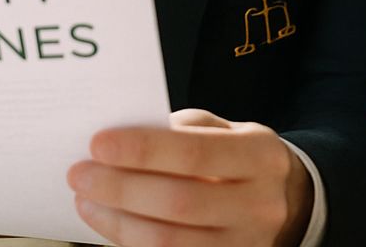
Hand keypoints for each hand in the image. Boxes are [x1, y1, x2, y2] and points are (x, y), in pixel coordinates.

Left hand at [68, 108, 312, 246]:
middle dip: (121, 187)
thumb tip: (120, 137)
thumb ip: (181, 131)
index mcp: (260, 156)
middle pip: (179, 201)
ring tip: (87, 200)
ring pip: (171, 241)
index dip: (143, 150)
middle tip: (79, 173)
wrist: (286, 201)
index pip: (195, 153)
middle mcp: (260, 205)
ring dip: (118, 221)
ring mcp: (246, 244)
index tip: (98, 143)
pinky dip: (132, 242)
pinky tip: (109, 223)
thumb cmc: (238, 158)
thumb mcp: (223, 131)